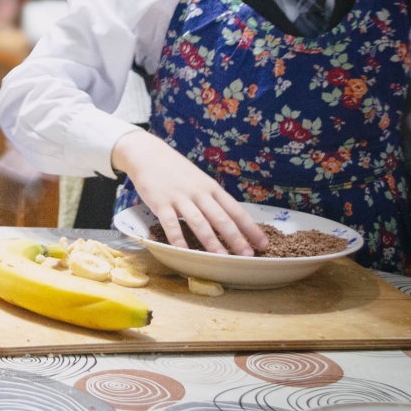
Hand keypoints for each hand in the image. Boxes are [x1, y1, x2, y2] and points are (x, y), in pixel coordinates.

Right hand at [112, 129, 268, 255]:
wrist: (147, 153)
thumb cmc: (175, 170)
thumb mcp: (199, 180)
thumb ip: (211, 198)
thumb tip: (229, 221)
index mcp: (211, 188)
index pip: (236, 210)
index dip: (251, 228)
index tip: (263, 244)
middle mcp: (199, 193)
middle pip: (221, 218)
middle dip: (236, 238)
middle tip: (247, 256)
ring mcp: (180, 198)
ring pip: (199, 222)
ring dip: (211, 241)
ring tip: (221, 257)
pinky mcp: (160, 203)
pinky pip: (170, 223)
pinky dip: (177, 238)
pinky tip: (183, 250)